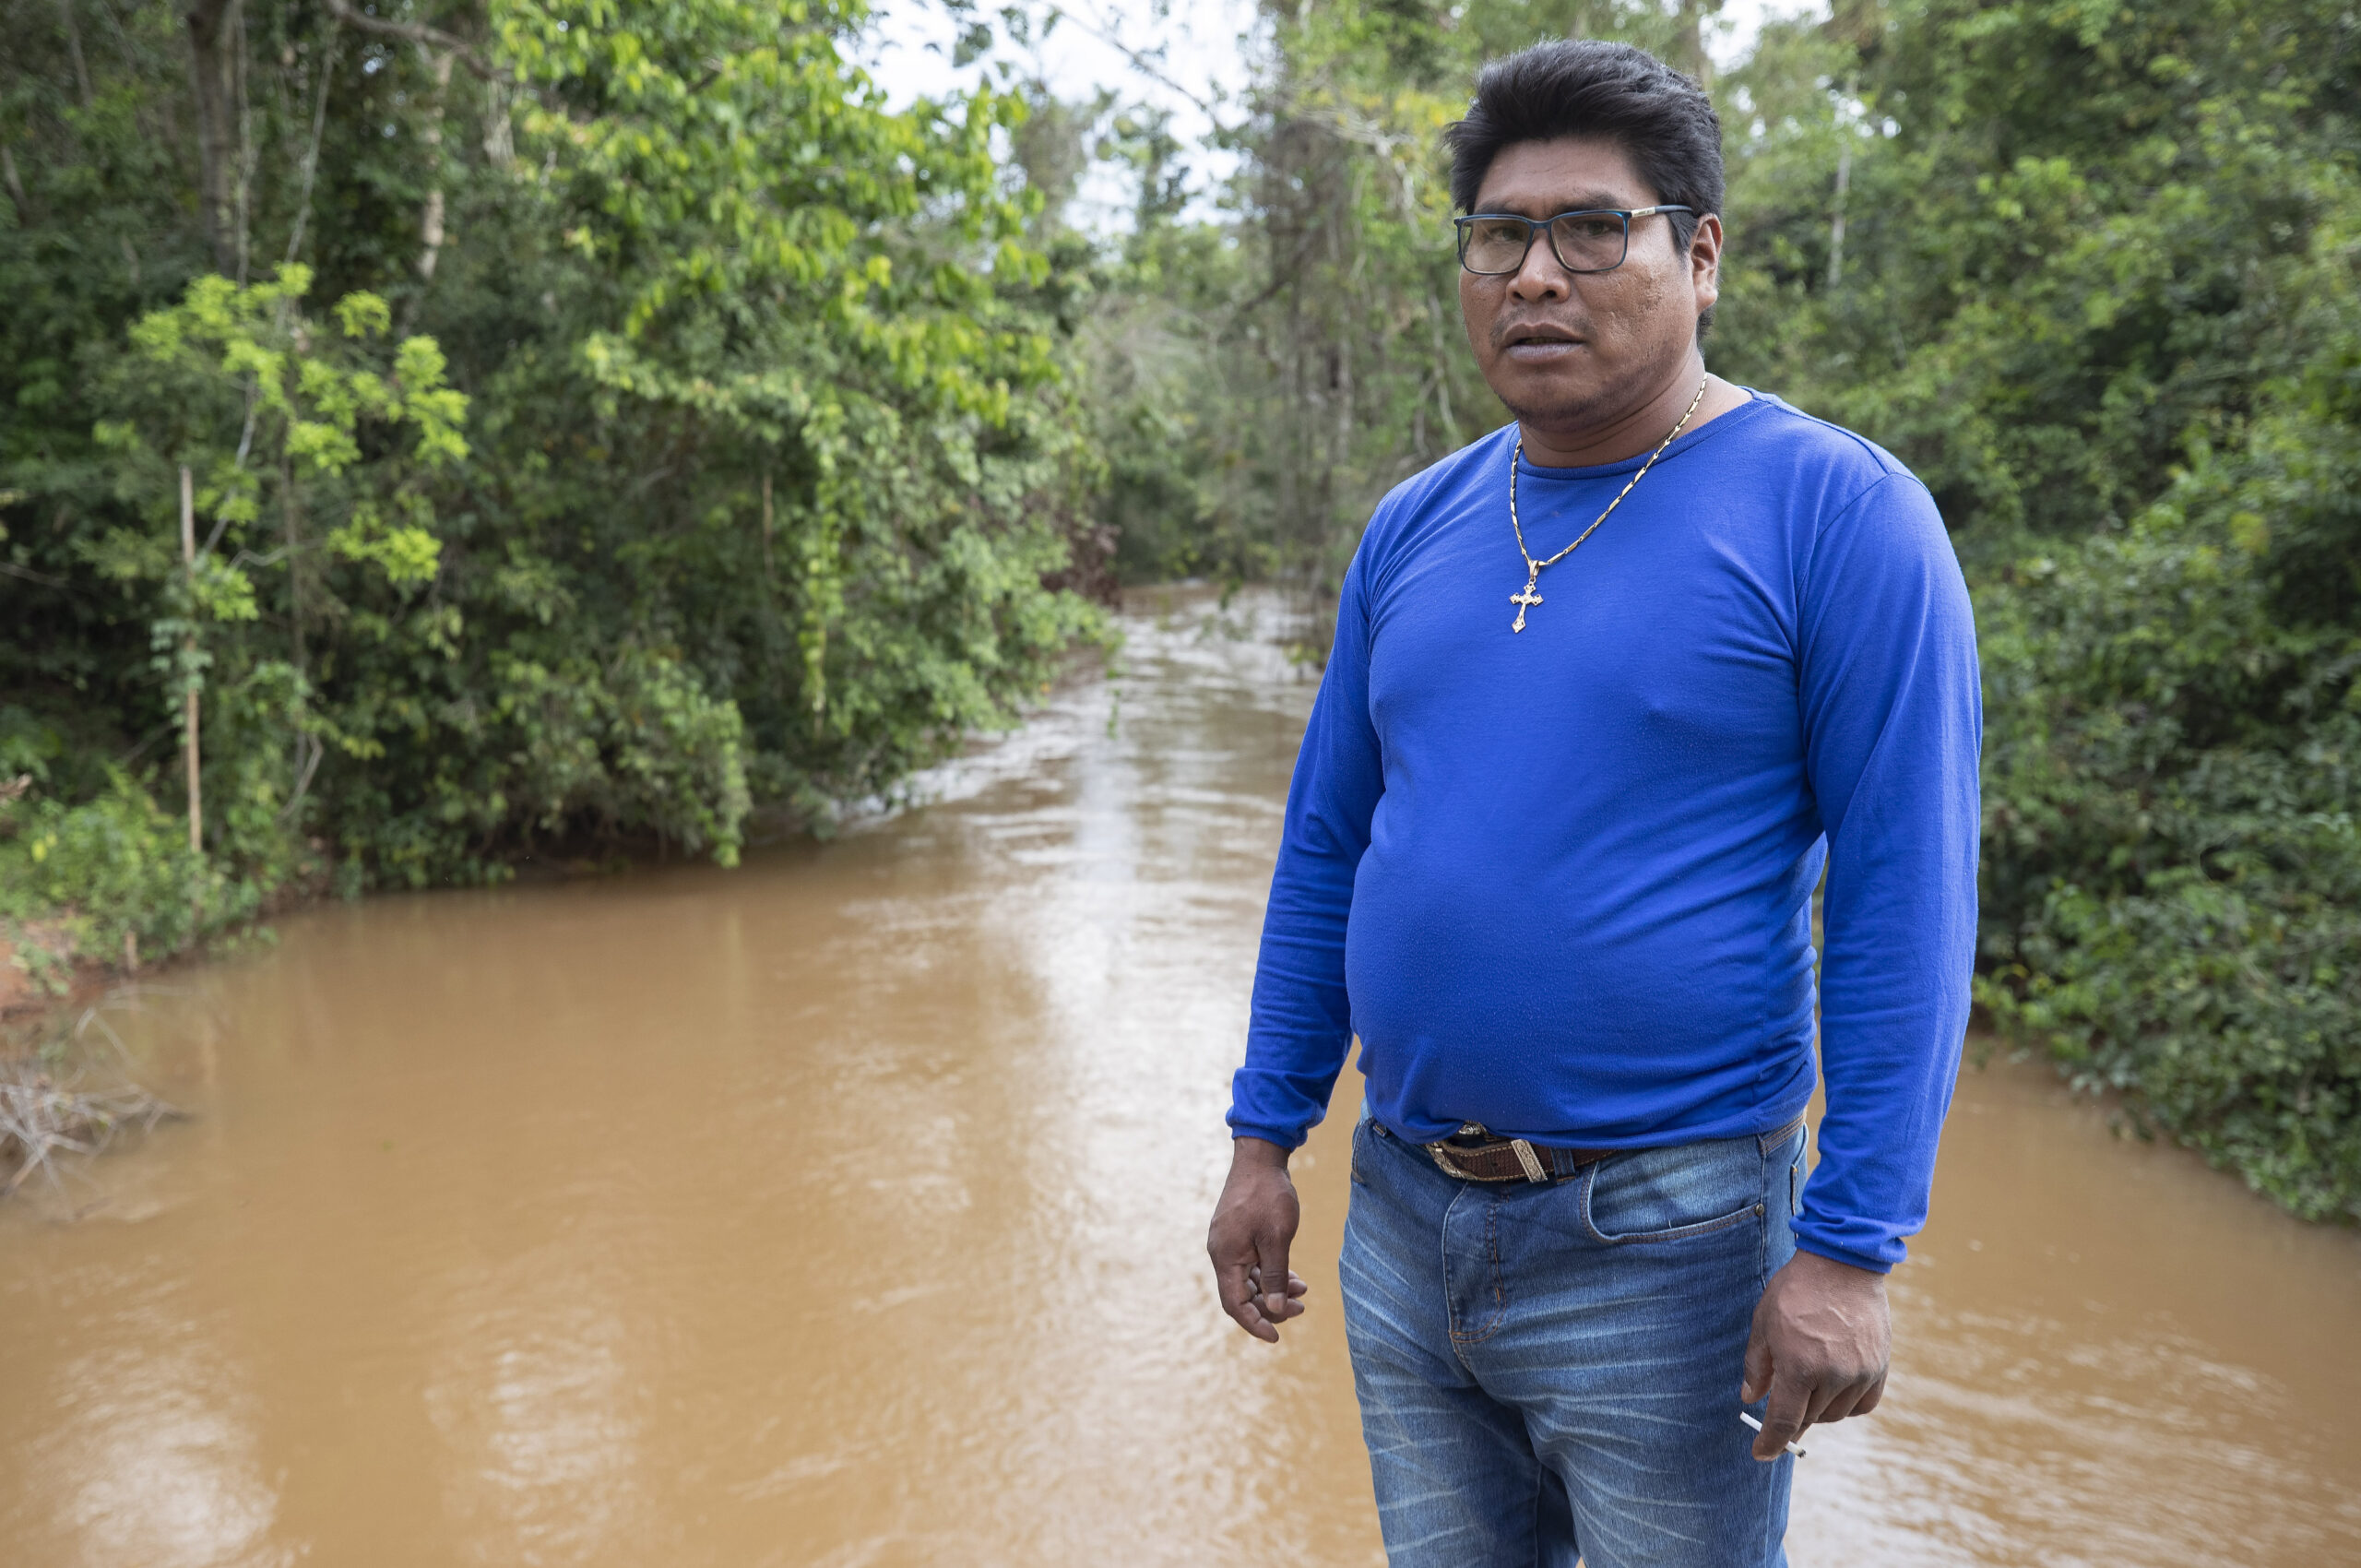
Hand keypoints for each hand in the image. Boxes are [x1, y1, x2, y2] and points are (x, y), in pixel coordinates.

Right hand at [1207, 1137, 1309, 1341]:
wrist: (1260, 1157)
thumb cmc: (1268, 1195)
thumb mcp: (1277, 1237)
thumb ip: (1274, 1275)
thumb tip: (1272, 1310)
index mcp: (1226, 1257)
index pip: (1236, 1304)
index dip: (1255, 1324)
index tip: (1276, 1337)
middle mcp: (1222, 1253)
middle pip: (1242, 1295)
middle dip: (1270, 1307)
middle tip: (1300, 1308)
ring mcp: (1228, 1243)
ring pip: (1249, 1280)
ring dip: (1273, 1290)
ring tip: (1302, 1291)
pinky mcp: (1236, 1235)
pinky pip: (1251, 1264)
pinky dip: (1270, 1273)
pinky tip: (1292, 1275)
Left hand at [1739, 1248, 1889, 1458]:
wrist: (1842, 1263)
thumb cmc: (1796, 1290)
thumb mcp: (1763, 1323)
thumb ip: (1756, 1366)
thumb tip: (1751, 1399)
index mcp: (1799, 1366)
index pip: (1784, 1420)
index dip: (1771, 1442)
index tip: (1761, 1454)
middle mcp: (1832, 1375)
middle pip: (1808, 1418)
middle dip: (1791, 1421)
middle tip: (1781, 1414)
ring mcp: (1859, 1373)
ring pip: (1835, 1414)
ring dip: (1818, 1411)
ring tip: (1806, 1387)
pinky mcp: (1879, 1367)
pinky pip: (1863, 1404)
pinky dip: (1846, 1405)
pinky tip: (1833, 1391)